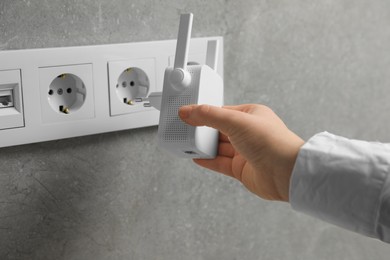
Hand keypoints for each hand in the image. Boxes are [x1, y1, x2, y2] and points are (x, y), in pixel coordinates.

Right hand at [179, 104, 303, 201]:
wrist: (286, 173)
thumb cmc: (272, 142)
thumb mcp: (236, 121)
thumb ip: (209, 116)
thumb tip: (188, 111)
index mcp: (251, 115)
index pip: (222, 111)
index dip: (205, 113)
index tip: (188, 115)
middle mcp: (249, 133)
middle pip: (219, 130)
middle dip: (203, 131)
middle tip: (185, 131)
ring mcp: (245, 152)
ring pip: (218, 147)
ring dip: (204, 147)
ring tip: (187, 145)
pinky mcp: (242, 169)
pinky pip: (220, 163)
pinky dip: (208, 161)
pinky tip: (197, 158)